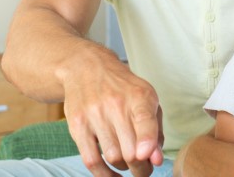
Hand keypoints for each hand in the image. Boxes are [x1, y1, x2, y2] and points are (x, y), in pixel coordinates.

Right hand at [61, 48, 163, 176]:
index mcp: (139, 96)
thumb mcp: (146, 99)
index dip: (147, 140)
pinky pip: (90, 160)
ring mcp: (95, 115)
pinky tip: (113, 175)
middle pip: (130, 149)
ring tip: (129, 165)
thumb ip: (155, 130)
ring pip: (113, 157)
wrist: (86, 68)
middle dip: (141, 168)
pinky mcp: (77, 126)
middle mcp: (116, 105)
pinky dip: (103, 174)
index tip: (148, 155)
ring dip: (124, 168)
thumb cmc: (123, 88)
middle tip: (145, 170)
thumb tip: (156, 159)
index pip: (144, 119)